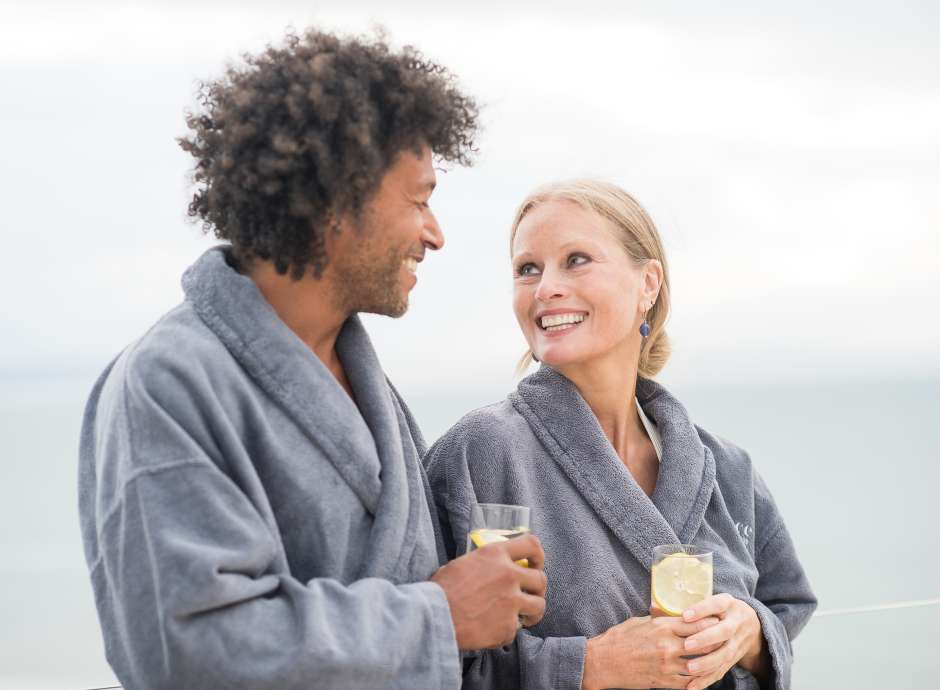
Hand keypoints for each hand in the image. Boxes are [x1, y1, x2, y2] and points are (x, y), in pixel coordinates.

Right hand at [431, 534, 546, 650]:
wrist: (434, 617)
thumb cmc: (440, 590)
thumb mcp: (462, 563)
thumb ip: (483, 564)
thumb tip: (488, 569)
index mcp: (495, 554)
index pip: (531, 544)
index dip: (538, 555)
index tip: (536, 564)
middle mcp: (508, 575)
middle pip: (540, 579)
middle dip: (538, 588)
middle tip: (531, 595)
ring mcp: (511, 601)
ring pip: (539, 605)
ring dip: (532, 612)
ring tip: (523, 617)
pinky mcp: (508, 625)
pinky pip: (516, 628)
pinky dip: (507, 631)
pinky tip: (494, 630)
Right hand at [581, 614, 720, 689]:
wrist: (603, 662)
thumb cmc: (619, 639)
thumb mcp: (640, 622)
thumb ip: (659, 619)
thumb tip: (673, 614)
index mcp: (662, 627)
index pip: (696, 623)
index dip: (710, 622)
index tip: (719, 621)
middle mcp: (667, 645)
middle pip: (703, 643)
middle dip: (716, 641)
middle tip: (726, 639)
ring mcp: (666, 665)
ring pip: (699, 665)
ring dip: (710, 663)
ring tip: (719, 660)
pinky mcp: (663, 681)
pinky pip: (688, 683)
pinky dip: (697, 681)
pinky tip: (703, 677)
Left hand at [680, 593, 766, 689]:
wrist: (750, 625)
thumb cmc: (719, 610)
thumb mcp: (710, 601)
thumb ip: (688, 604)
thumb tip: (655, 606)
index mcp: (728, 604)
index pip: (716, 604)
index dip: (701, 610)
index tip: (684, 616)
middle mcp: (736, 623)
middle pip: (724, 631)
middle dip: (706, 638)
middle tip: (686, 645)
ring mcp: (738, 642)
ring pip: (725, 654)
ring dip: (707, 663)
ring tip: (689, 668)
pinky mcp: (734, 659)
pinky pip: (722, 670)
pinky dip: (707, 679)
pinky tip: (692, 685)